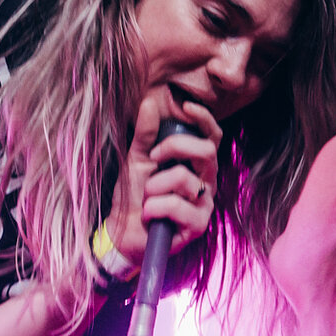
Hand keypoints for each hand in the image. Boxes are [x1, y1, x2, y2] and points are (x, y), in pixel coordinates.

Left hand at [106, 94, 220, 260]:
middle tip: (152, 157)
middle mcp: (206, 182)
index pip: (212, 137)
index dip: (204, 119)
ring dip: (155, 186)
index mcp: (196, 164)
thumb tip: (149, 103)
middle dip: (175, 146)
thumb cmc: (134, 194)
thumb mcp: (136, 159)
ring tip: (146, 197)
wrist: (122, 232)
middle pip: (207, 151)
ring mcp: (204, 204)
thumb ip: (145, 133)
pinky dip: (154, 207)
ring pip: (186, 178)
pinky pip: (177, 206)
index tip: (186, 106)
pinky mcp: (198, 226)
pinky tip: (149, 215)